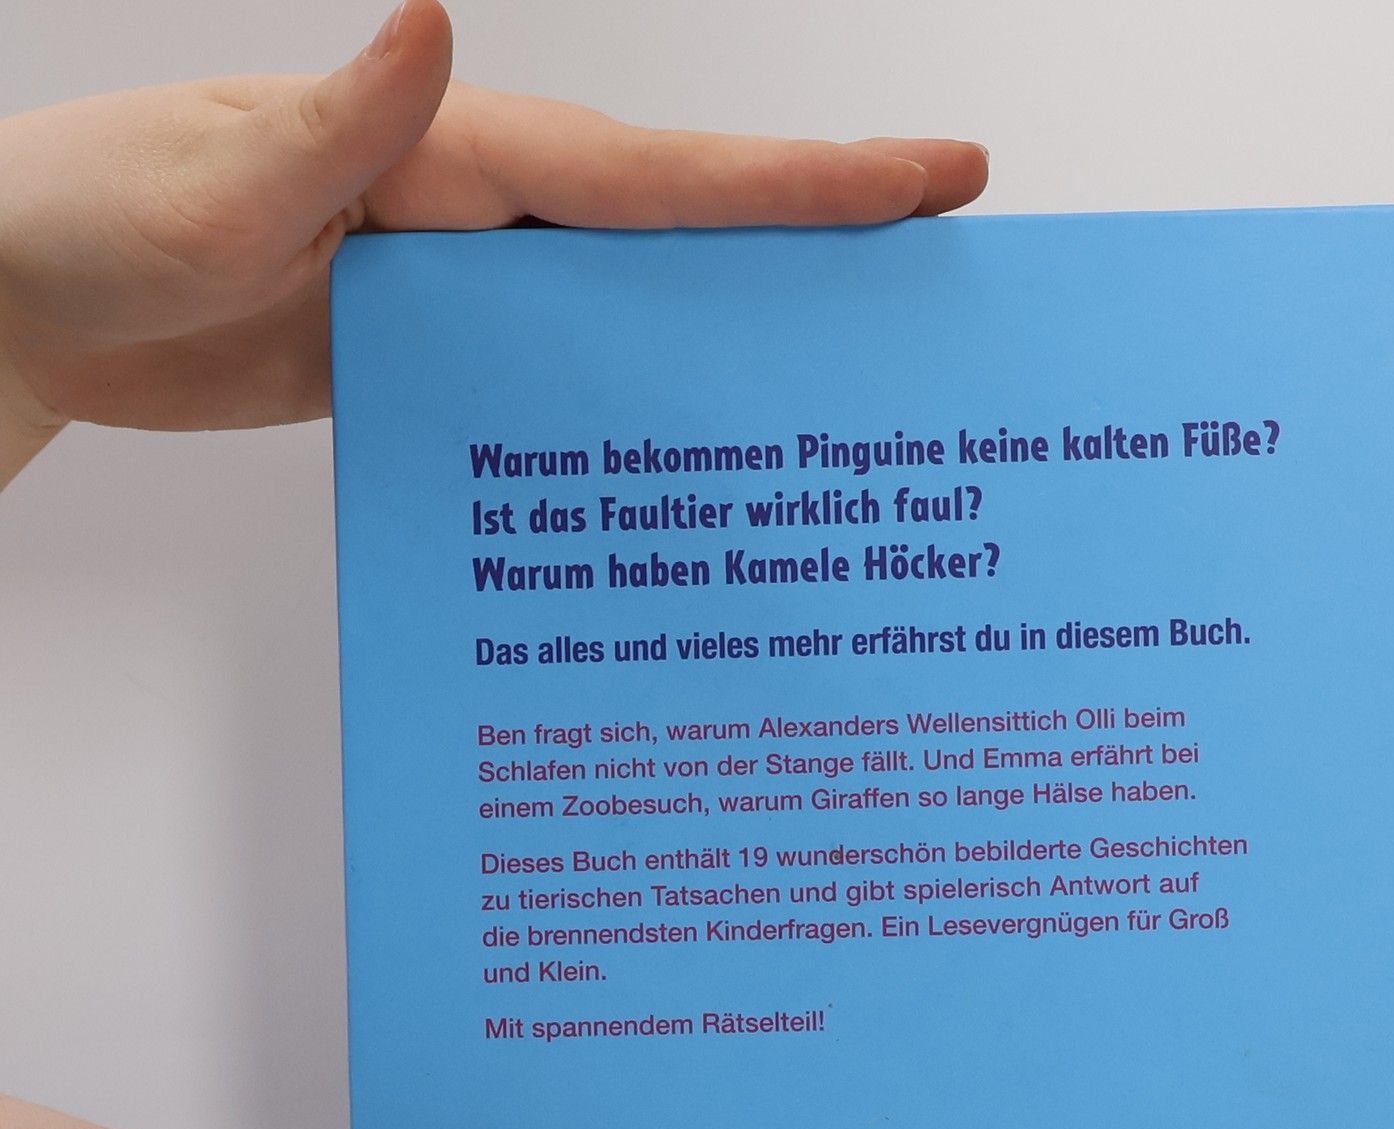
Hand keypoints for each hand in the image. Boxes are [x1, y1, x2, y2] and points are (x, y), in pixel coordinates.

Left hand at [0, 0, 986, 480]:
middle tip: (952, 272)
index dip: (809, 182)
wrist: (30, 302)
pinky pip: (568, 385)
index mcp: (461, 154)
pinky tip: (690, 470)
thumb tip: (440, 35)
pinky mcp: (439, 359)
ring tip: (860, 388)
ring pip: (642, 317)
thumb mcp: (215, 180)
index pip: (668, 175)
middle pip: (692, 237)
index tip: (934, 180)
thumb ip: (338, 123)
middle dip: (825, 247)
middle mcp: (486, 215)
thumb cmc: (93, 217)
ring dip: (744, 342)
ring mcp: (469, 290)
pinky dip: (637, 416)